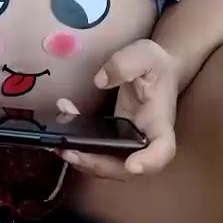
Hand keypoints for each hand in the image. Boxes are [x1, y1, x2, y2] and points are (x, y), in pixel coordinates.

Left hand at [59, 39, 178, 180]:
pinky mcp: (114, 136)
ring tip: (59, 144)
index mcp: (159, 121)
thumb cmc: (155, 64)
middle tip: (70, 152)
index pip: (162, 149)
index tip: (132, 165)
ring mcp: (129, 140)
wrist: (157, 67)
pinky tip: (64, 118)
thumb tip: (100, 81)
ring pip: (109, 163)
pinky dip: (79, 143)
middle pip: (126, 167)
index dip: (149, 162)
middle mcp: (145, 138)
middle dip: (98, 164)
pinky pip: (98, 148)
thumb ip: (124, 65)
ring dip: (83, 159)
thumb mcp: (144, 55)